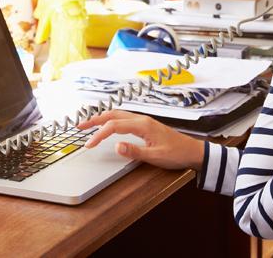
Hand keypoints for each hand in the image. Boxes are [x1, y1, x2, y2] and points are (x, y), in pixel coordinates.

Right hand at [78, 110, 204, 170]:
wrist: (192, 151)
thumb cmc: (176, 154)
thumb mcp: (155, 156)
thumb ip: (135, 151)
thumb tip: (116, 146)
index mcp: (142, 125)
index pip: (114, 126)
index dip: (99, 135)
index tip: (89, 145)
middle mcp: (141, 119)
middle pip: (113, 115)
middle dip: (95, 120)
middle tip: (79, 127)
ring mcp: (144, 121)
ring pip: (118, 115)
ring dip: (102, 119)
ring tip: (89, 125)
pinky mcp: (145, 125)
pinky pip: (124, 118)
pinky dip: (111, 120)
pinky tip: (108, 126)